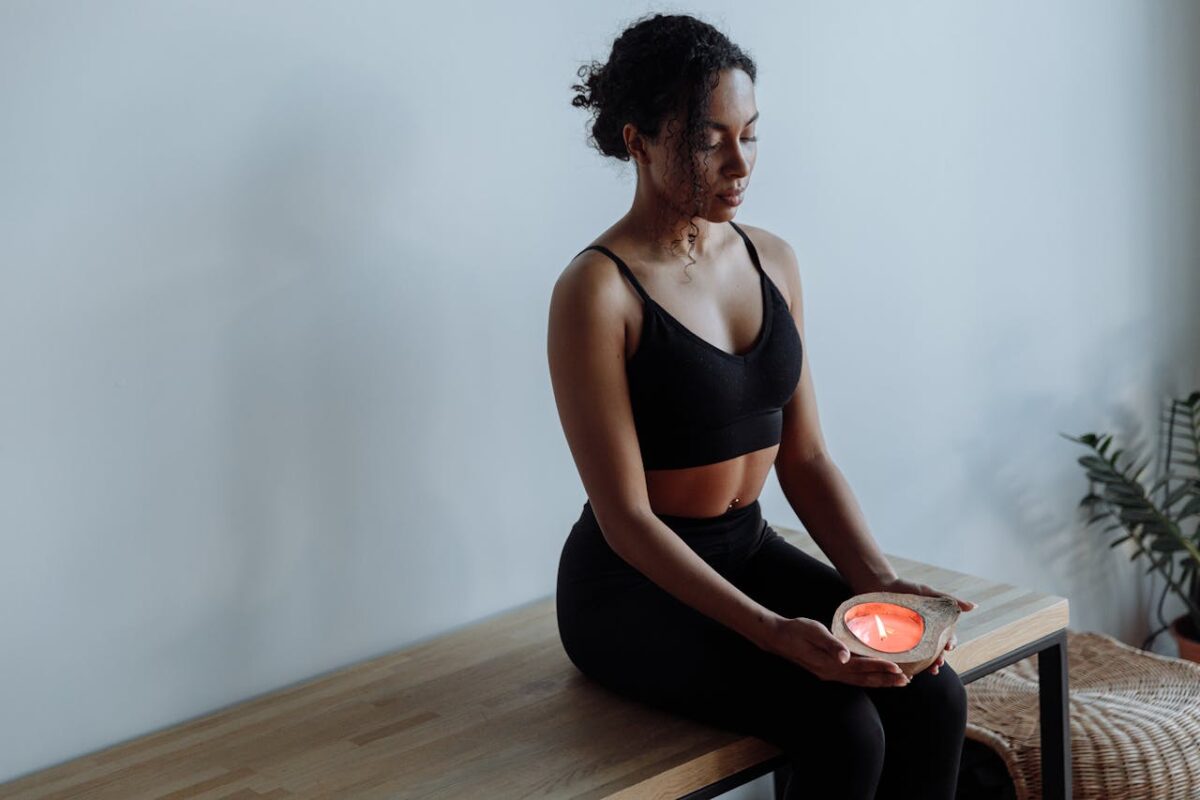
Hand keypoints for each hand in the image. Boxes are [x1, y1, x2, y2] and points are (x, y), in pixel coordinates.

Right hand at [762, 616, 911, 688]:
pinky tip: (876, 677)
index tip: (898, 668)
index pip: (861, 667)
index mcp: (829, 664)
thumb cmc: (796, 630)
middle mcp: (831, 673)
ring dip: (880, 682)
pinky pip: (853, 679)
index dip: (880, 668)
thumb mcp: (813, 631)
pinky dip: (868, 679)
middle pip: (864, 679)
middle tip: (907, 681)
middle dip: (886, 680)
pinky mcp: (828, 671)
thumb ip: (830, 644)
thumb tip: (845, 657)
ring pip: (860, 682)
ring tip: (898, 682)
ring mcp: (829, 674)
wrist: (777, 638)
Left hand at [859, 576, 975, 676]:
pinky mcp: (893, 644)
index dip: (949, 643)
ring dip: (925, 667)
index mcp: (933, 627)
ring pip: (920, 659)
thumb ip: (950, 600)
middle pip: (934, 652)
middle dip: (938, 660)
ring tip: (927, 671)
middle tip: (937, 664)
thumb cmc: (906, 589)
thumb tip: (974, 606)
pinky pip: (902, 658)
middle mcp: (922, 637)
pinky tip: (907, 672)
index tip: (948, 647)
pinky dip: (906, 666)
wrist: (879, 586)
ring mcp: (908, 641)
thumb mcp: (928, 593)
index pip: (946, 639)